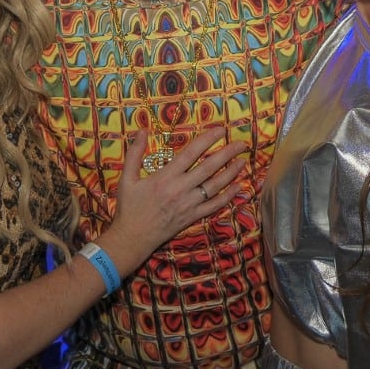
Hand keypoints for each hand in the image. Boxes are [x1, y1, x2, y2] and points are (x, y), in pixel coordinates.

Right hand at [98, 129, 246, 262]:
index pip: (191, 153)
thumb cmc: (128, 207)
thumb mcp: (126, 178)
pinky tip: (238, 187)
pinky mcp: (192, 217)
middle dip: (226, 154)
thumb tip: (143, 131)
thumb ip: (134, 153)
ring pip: (215, 186)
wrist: (132, 238)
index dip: (207, 140)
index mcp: (165, 176)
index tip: (220, 130)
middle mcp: (180, 188)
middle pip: (208, 167)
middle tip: (241, 143)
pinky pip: (214, 206)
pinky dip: (228, 197)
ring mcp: (189, 204)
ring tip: (243, 161)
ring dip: (231, 173)